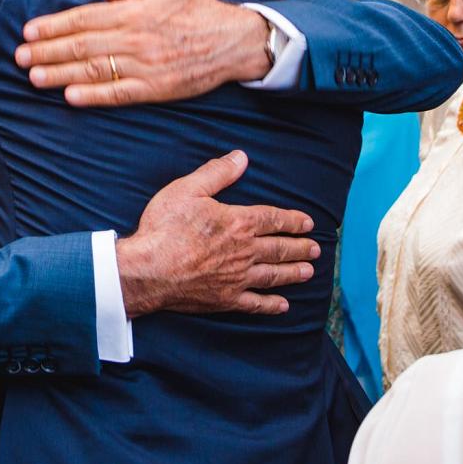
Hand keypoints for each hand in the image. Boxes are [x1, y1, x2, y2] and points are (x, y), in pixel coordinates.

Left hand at [17, 0, 270, 106]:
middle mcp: (135, 37)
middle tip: (19, 56)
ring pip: (94, 70)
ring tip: (34, 76)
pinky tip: (70, 97)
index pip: (84, 18)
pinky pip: (119, 93)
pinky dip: (93, 96)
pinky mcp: (156, 88)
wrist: (234, 41)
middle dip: (47, 50)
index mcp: (133, 11)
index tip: (29, 31)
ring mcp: (145, 65)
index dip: (54, 25)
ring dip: (60, 74)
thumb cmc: (195, 12)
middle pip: (82, 45)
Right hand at [114, 150, 317, 316]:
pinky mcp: (226, 299)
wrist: (147, 270)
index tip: (308, 223)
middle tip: (316, 249)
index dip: (293, 220)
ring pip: (274, 276)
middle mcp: (244, 252)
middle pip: (280, 249)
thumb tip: (241, 157)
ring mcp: (237, 278)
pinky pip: (256, 304)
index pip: (274, 219)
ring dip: (293, 273)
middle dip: (300, 248)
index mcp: (238, 223)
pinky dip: (272, 305)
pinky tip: (283, 306)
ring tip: (308, 272)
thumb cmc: (164, 228)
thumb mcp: (188, 189)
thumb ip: (217, 173)